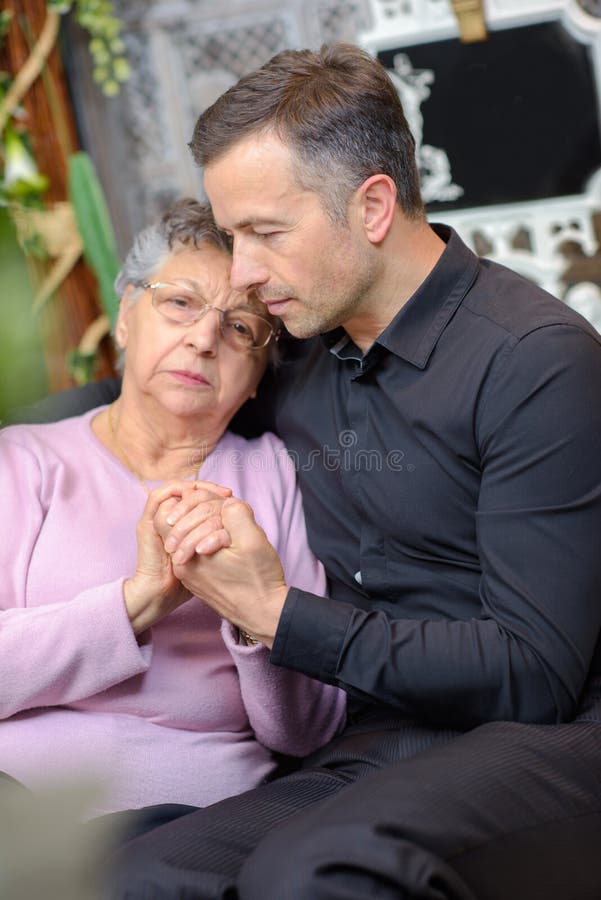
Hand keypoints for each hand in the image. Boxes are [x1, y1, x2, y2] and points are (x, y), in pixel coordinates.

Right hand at [123, 480, 229, 634]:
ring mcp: (156, 519)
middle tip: (226, 492)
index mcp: (185, 526)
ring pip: (173, 488)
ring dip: (193, 488)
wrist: (161, 593)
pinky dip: (176, 491)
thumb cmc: (190, 581)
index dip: (213, 493)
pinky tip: (193, 495)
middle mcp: (170, 519)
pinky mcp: (147, 522)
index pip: (197, 497)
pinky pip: (157, 496)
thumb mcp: (212, 556)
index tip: (231, 496)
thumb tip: (236, 518)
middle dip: (207, 487)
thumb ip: (219, 538)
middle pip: (187, 489)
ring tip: (212, 494)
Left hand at [172, 497, 288, 647]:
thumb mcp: (252, 538)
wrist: (263, 614)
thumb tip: (224, 501)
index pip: (176, 513)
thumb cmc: (258, 580)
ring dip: (207, 524)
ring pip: (188, 535)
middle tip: (223, 508)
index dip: (196, 498)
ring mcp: (189, 573)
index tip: (220, 499)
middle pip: (178, 523)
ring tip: (228, 526)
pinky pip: (196, 550)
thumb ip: (234, 512)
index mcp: (185, 556)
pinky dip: (210, 538)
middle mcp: (181, 566)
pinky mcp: (199, 579)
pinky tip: (228, 542)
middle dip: (201, 509)